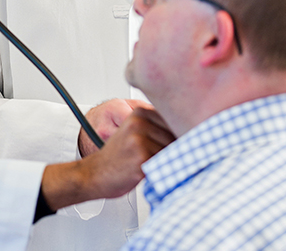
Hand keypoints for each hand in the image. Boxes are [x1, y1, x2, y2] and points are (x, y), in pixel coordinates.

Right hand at [42, 107, 173, 210]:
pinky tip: (156, 173)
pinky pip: (166, 164)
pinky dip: (167, 171)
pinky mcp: (141, 157)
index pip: (174, 120)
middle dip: (178, 149)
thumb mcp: (135, 132)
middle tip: (170, 160)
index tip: (182, 143)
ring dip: (173, 161)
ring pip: (173, 150)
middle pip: (176, 135)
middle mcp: (139, 122)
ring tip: (160, 167)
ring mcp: (140, 139)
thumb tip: (190, 132)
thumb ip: (157, 128)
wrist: (96, 173)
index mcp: (139, 113)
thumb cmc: (118, 156)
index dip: (181, 134)